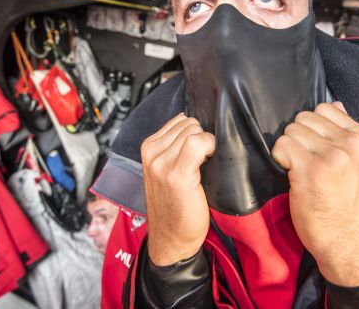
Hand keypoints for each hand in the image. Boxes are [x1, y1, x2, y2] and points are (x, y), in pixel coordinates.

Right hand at [141, 113, 214, 265]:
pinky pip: (199, 143)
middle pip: (189, 124)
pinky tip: (208, 164)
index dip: (196, 134)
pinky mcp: (177, 174)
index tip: (197, 153)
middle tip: (201, 162)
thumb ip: (175, 146)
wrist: (171, 239)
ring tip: (202, 167)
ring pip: (195, 131)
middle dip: (201, 139)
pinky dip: (210, 148)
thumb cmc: (173, 206)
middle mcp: (151, 154)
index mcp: (148, 148)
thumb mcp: (166, 169)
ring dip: (206, 146)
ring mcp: (162, 164)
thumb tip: (196, 126)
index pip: (180, 120)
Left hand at [272, 102, 358, 285]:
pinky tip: (292, 176)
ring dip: (289, 150)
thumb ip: (348, 134)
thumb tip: (335, 104)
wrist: (351, 243)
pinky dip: (280, 160)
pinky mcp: (310, 170)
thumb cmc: (352, 206)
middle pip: (303, 119)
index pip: (324, 108)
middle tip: (305, 162)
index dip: (312, 128)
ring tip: (300, 171)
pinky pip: (281, 147)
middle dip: (299, 138)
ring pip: (290, 131)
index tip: (315, 148)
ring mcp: (331, 156)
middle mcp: (349, 143)